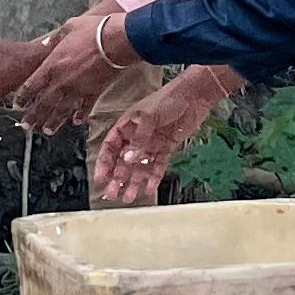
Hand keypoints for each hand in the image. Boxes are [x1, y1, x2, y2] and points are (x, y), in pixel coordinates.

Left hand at [14, 11, 124, 131]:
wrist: (118, 41)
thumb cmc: (94, 30)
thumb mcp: (70, 26)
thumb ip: (55, 37)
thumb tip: (46, 42)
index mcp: (53, 64)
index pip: (32, 85)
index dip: (23, 97)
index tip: (18, 105)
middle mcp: (62, 81)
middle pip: (43, 103)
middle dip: (33, 116)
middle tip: (26, 126)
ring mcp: (78, 89)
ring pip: (61, 110)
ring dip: (53, 122)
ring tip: (46, 131)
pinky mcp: (94, 93)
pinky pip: (84, 108)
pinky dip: (80, 116)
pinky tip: (76, 122)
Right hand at [93, 68, 233, 203]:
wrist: (193, 97)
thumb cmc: (167, 99)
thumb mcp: (148, 116)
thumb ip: (138, 138)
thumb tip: (128, 158)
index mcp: (126, 126)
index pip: (110, 147)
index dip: (104, 163)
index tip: (100, 178)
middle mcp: (136, 137)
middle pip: (123, 161)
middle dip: (117, 178)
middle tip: (112, 194)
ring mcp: (151, 144)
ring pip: (139, 167)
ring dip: (133, 182)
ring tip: (129, 197)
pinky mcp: (166, 149)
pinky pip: (157, 166)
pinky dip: (153, 178)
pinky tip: (149, 189)